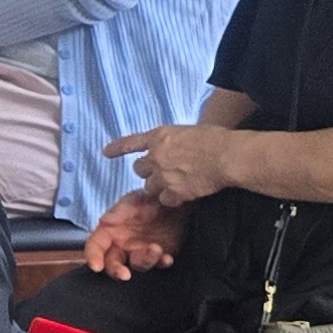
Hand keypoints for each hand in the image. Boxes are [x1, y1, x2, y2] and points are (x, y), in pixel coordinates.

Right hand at [83, 191, 186, 277]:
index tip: (96, 266)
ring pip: (137, 265)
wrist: (174, 201)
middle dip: (116, 271)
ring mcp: (141, 252)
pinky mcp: (159, 256)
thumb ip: (120, 211)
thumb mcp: (134, 200)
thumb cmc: (148, 198)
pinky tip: (167, 258)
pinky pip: (159, 265)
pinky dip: (162, 263)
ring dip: (145, 260)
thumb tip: (104, 221)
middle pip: (112, 263)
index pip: (95, 246)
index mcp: (110, 231)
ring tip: (156, 249)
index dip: (93, 256)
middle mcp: (123, 245)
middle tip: (124, 274)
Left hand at [102, 122, 236, 207]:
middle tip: (162, 173)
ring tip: (176, 184)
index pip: (132, 142)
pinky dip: (173, 199)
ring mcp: (163, 175)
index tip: (106, 152)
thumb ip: (173, 141)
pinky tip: (185, 195)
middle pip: (139, 169)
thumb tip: (173, 148)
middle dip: (148, 172)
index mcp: (159, 136)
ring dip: (159, 187)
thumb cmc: (215, 139)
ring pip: (149, 187)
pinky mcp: (173, 192)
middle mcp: (156, 156)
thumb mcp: (188, 132)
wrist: (226, 156)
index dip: (118, 148)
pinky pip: (164, 200)